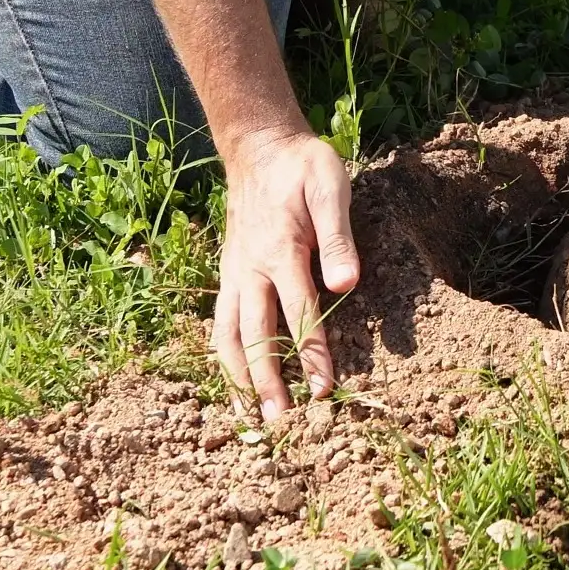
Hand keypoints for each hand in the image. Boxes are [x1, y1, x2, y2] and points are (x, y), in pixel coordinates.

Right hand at [210, 129, 361, 419]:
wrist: (258, 147)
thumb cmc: (303, 167)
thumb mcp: (330, 188)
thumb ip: (338, 237)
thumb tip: (347, 283)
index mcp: (280, 251)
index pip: (298, 313)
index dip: (312, 354)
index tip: (324, 390)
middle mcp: (250, 269)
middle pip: (255, 335)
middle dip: (267, 381)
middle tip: (279, 422)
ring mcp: (234, 274)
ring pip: (227, 335)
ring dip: (239, 377)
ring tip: (250, 414)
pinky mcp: (229, 275)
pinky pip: (221, 322)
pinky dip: (225, 355)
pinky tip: (235, 380)